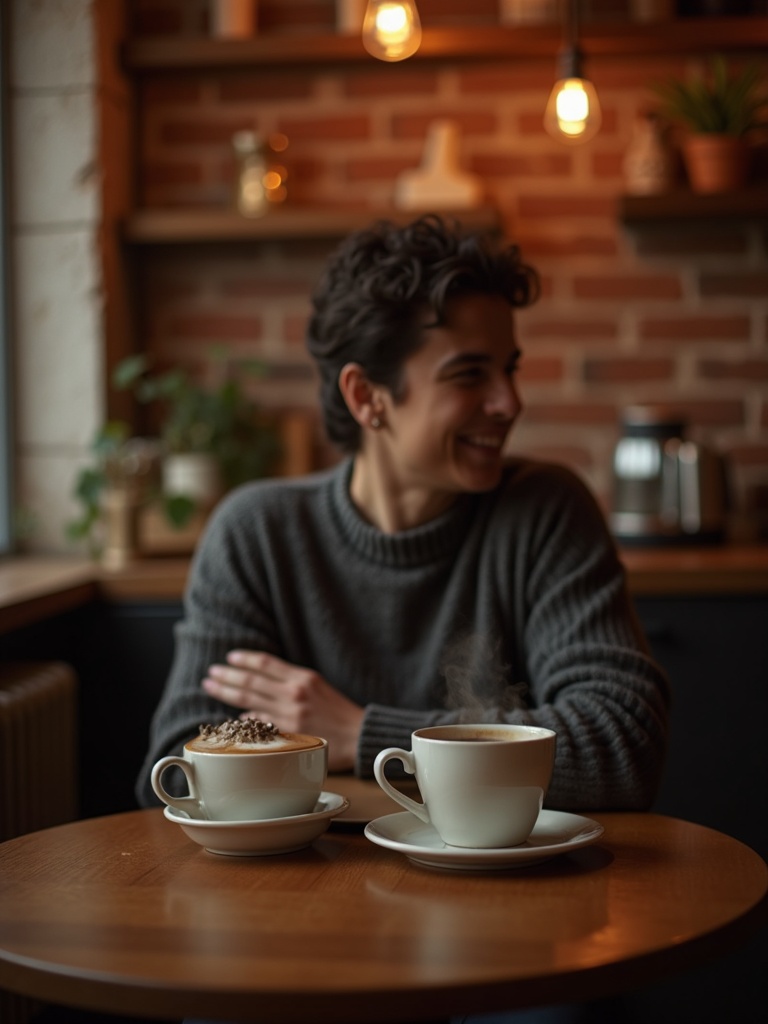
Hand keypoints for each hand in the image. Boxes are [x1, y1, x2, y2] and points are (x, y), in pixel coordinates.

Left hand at [202, 650, 363, 771]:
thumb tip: (262, 683)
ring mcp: (290, 714)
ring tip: (211, 686)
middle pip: (251, 680)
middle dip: (227, 675)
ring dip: (227, 692)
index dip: (245, 659)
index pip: (266, 663)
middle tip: (210, 673)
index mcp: (303, 677)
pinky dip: (245, 719)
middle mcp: (294, 693)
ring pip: (249, 700)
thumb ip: (292, 681)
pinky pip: (259, 723)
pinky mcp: (289, 734)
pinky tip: (233, 718)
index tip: (229, 657)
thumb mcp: (318, 686)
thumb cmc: (339, 711)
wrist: (359, 735)